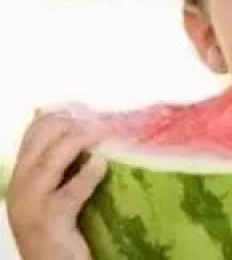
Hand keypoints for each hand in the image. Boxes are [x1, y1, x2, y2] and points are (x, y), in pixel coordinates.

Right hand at [6, 111, 108, 259]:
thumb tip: (92, 134)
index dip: (57, 115)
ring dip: (79, 140)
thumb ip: (66, 166)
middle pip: (41, 140)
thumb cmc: (61, 229)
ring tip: (103, 132)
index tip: (83, 107)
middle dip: (70, 122)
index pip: (32, 134)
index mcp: (22, 177)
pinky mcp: (51, 223)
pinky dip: (88, 174)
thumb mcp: (55, 193)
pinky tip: (102, 163)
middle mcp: (21, 187)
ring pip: (51, 160)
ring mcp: (33, 205)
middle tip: (98, 120)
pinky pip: (69, 192)